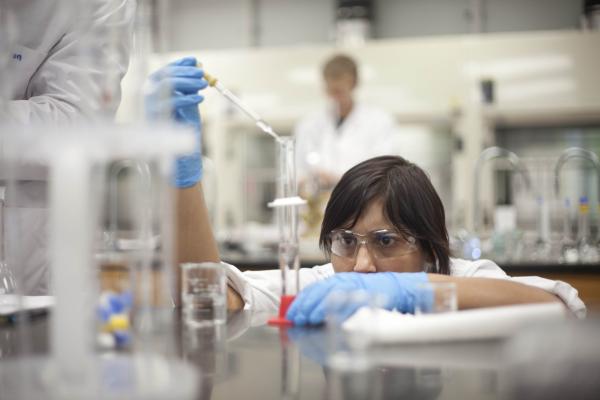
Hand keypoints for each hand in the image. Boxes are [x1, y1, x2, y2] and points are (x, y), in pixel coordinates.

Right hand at [147, 56, 207, 187]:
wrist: (174, 154)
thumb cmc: (179, 128)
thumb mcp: (187, 103)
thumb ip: (189, 86)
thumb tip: (198, 65)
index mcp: (153, 89)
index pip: (166, 70)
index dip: (181, 64)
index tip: (195, 61)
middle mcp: (147, 94)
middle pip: (166, 75)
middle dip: (186, 72)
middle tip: (202, 74)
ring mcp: (150, 104)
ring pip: (168, 85)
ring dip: (188, 82)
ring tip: (204, 85)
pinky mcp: (156, 116)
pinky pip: (173, 102)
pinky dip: (188, 98)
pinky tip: (200, 98)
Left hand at [286, 272, 427, 325]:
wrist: (403, 287)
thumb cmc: (377, 293)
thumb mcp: (352, 295)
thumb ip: (336, 302)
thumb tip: (314, 317)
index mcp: (341, 279)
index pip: (315, 289)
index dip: (301, 301)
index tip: (290, 313)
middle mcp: (347, 279)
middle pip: (319, 290)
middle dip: (305, 305)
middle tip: (293, 318)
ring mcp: (356, 284)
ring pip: (331, 294)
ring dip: (317, 308)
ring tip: (306, 319)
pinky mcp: (367, 290)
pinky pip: (349, 301)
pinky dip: (337, 310)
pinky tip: (329, 318)